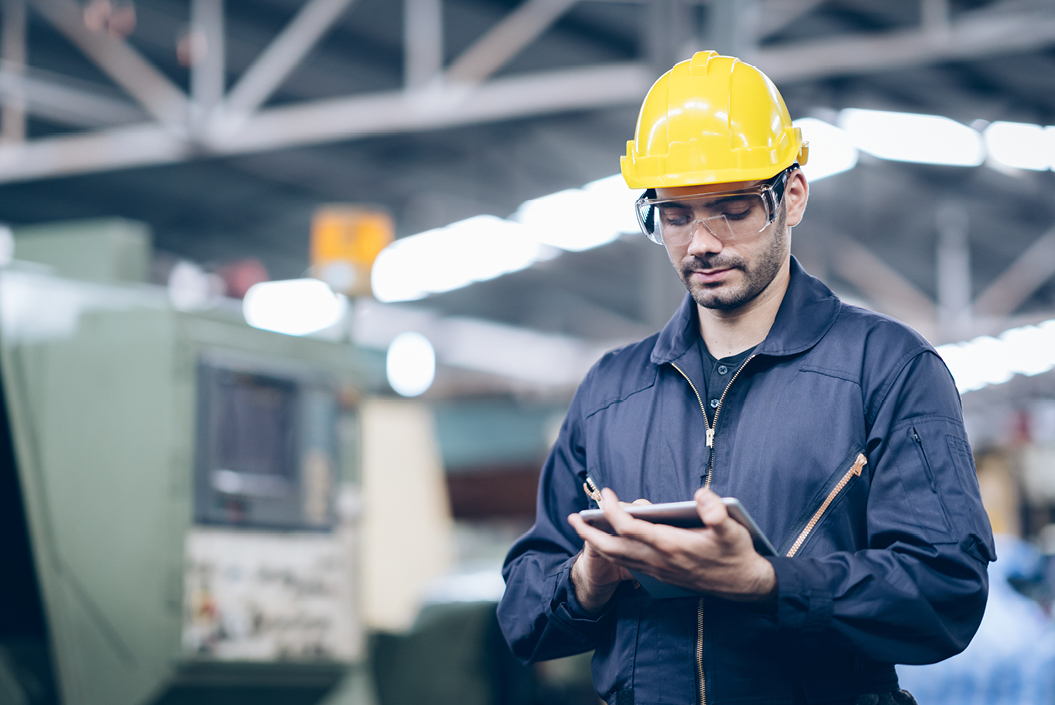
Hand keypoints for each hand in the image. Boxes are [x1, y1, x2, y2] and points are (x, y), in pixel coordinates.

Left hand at [568, 488, 775, 601]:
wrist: (745, 586)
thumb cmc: (737, 554)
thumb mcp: (733, 530)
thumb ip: (716, 513)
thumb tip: (701, 494)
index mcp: (671, 545)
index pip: (630, 528)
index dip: (613, 510)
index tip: (606, 493)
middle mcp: (660, 560)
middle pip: (614, 548)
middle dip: (590, 533)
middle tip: (573, 517)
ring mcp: (659, 571)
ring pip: (619, 558)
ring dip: (597, 543)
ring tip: (583, 528)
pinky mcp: (662, 576)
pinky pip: (629, 565)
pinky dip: (613, 553)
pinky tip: (609, 544)